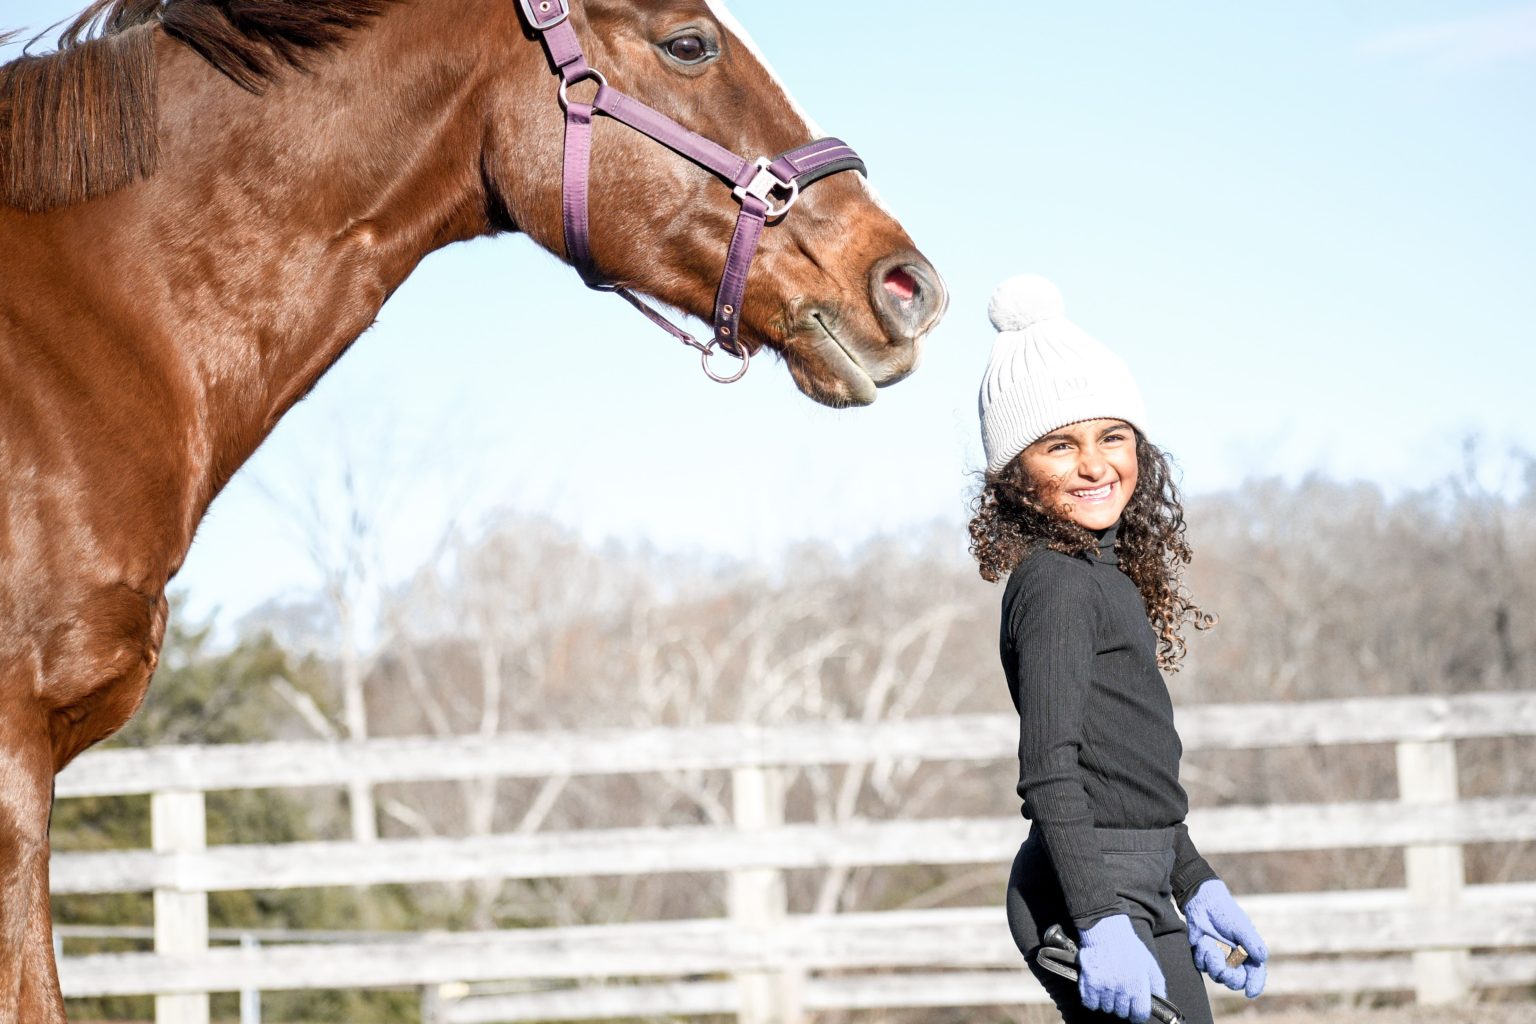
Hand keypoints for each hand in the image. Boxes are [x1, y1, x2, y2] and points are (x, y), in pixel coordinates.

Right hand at [1076, 914, 1166, 1021]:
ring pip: (1106, 1008)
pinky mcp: (1089, 982)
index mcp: (1138, 985)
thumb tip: (1161, 1002)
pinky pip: (1091, 1003)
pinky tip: (1098, 989)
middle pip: (1122, 1013)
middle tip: (1121, 994)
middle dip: (1123, 1006)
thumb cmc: (1130, 948)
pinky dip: (1093, 999)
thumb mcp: (1149, 963)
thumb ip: (1157, 985)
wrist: (1106, 932)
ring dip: (1108, 1002)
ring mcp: (1104, 986)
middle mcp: (1121, 988)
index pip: (1139, 1014)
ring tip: (1109, 988)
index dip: (1138, 1014)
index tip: (1135, 1011)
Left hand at [1182, 879, 1267, 997]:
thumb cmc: (1225, 913)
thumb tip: (1262, 958)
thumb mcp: (1241, 926)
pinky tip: (1203, 941)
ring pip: (1218, 976)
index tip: (1250, 993)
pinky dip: (1202, 955)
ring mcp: (1220, 960)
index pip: (1255, 974)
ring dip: (1214, 964)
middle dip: (1230, 977)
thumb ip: (1251, 942)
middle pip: (1236, 981)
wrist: (1203, 904)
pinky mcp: (1204, 957)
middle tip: (1224, 968)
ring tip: (1211, 946)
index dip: (1255, 985)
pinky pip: (1203, 965)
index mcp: (1249, 954)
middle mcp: (1235, 960)